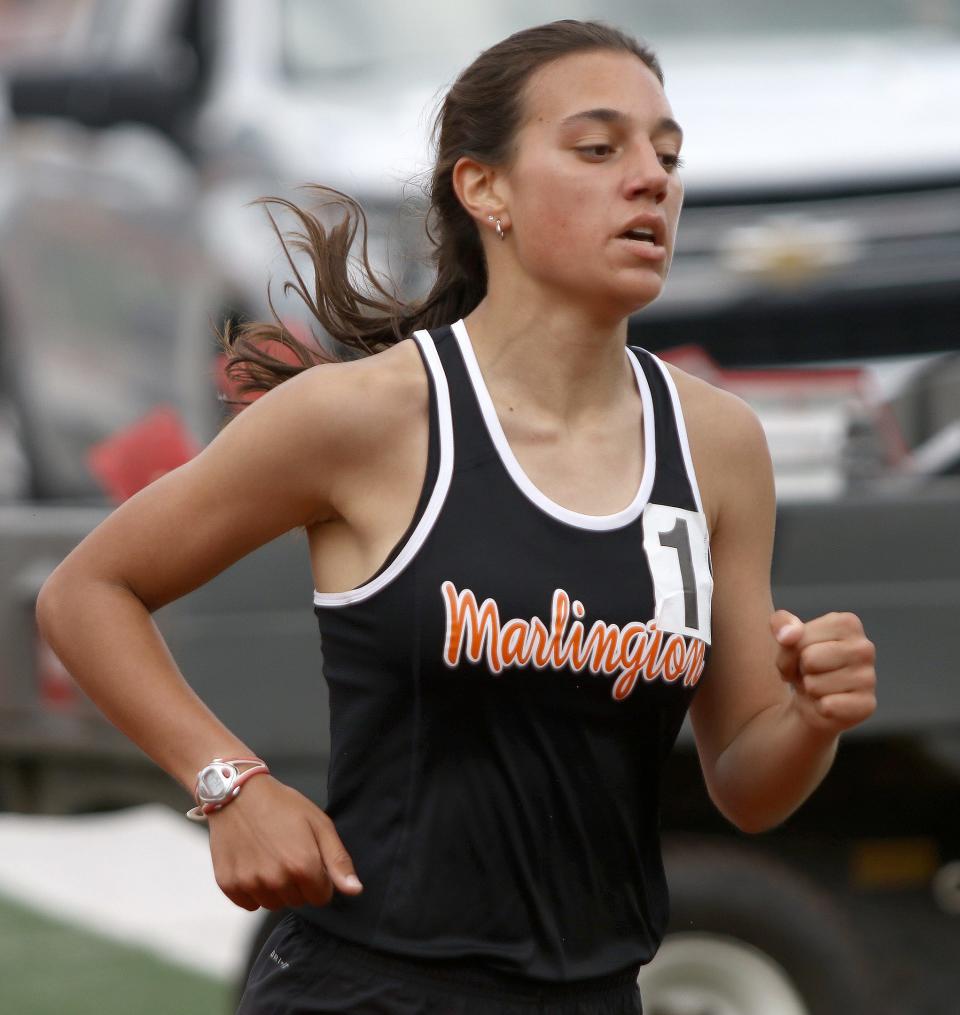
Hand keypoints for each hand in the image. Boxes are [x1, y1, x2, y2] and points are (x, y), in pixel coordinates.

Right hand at [206, 774, 363, 910]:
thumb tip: (354, 891)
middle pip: (298, 902)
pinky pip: (249, 904)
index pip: (321, 897)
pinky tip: (253, 864)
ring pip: (273, 904)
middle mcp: (276, 879)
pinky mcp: (229, 885)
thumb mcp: (319, 824)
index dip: (319, 879)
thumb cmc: (281, 805)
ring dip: (275, 888)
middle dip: (298, 883)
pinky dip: (253, 890)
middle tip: (287, 852)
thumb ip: (338, 860)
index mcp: (302, 865)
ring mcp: (250, 884)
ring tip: (269, 857)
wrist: (238, 793)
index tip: (309, 859)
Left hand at [770, 609, 876, 736]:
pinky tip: (828, 702)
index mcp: (847, 623)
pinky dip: (820, 707)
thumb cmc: (802, 661)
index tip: (801, 654)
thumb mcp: (784, 635)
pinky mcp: (867, 705)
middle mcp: (864, 648)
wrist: (813, 699)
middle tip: (810, 672)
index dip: (790, 651)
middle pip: (809, 659)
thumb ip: (781, 623)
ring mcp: (869, 677)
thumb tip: (788, 635)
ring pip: (814, 685)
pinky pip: (827, 707)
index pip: (800, 638)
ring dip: (809, 688)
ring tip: (819, 685)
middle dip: (800, 669)